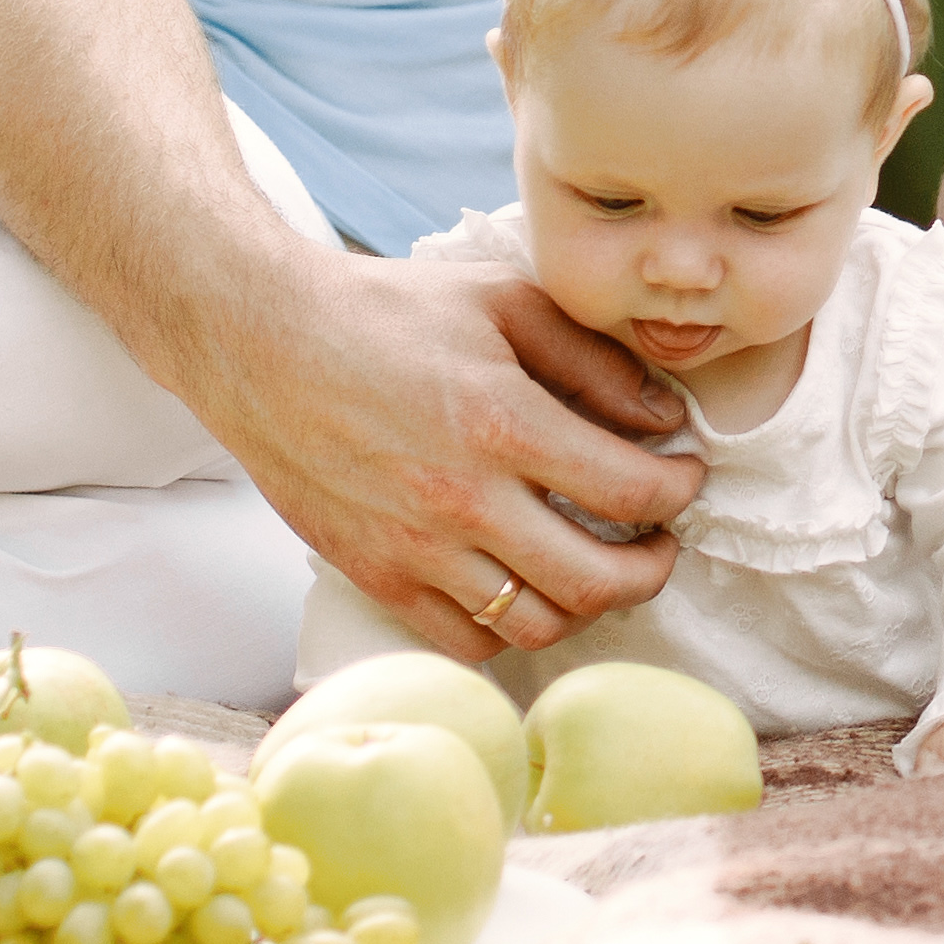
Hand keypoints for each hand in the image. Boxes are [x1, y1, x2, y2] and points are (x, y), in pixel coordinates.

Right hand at [182, 245, 706, 664]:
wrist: (259, 340)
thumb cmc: (384, 312)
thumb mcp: (503, 301)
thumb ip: (592, 361)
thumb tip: (660, 419)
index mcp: (501, 423)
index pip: (631, 491)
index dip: (679, 489)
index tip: (685, 473)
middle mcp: (461, 500)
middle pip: (595, 581)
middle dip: (652, 568)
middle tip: (661, 541)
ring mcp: (414, 549)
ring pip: (535, 625)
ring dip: (588, 606)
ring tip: (601, 568)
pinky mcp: (374, 575)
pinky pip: (464, 642)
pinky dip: (510, 629)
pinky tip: (526, 587)